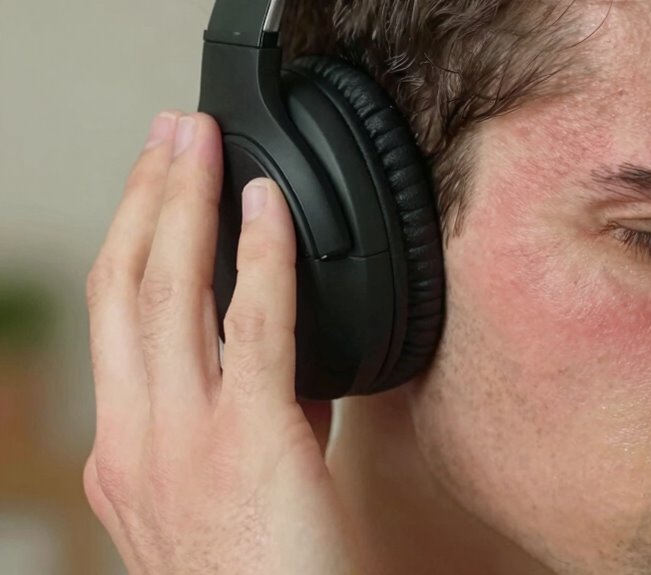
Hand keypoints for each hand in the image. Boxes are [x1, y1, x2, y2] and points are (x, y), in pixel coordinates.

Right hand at [84, 112, 348, 573]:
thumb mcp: (232, 499)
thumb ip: (254, 426)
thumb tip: (290, 368)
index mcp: (125, 459)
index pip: (115, 326)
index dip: (132, 245)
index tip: (155, 193)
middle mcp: (135, 442)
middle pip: (123, 290)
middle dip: (143, 200)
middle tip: (166, 136)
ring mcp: (183, 441)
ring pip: (167, 293)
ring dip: (182, 203)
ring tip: (196, 142)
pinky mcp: (251, 441)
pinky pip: (255, 326)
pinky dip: (260, 254)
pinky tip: (266, 205)